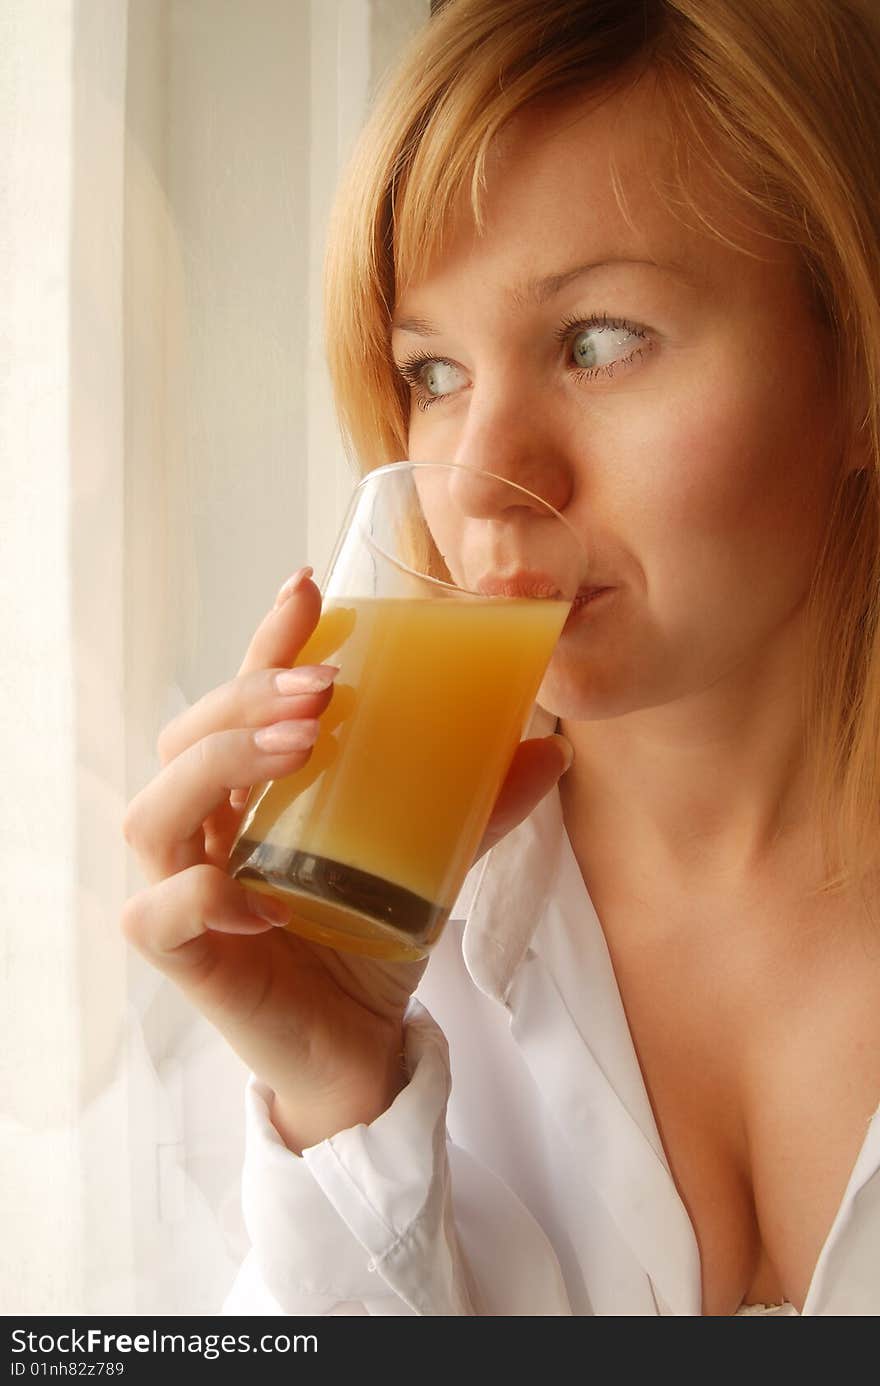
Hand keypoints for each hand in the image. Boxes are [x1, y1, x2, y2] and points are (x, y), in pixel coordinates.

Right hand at [120, 568, 572, 1149]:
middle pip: (183, 739)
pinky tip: (254, 896)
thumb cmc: (372, 942)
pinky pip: (159, 913)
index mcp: (251, 795)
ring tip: (299, 747)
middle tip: (323, 687)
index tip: (308, 586)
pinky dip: (199, 895)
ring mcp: (184, 892)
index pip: (238, 702)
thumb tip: (554, 748)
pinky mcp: (184, 958)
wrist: (358, 1053)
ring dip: (219, 765)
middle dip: (247, 697)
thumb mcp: (434, 862)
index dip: (264, 643)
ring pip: (153, 810)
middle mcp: (204, 832)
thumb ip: (480, 807)